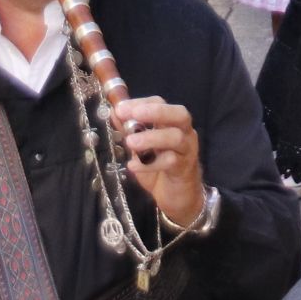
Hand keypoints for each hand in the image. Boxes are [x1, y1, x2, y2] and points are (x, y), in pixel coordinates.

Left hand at [115, 94, 206, 222]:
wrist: (177, 196)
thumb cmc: (159, 167)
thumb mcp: (140, 147)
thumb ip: (129, 129)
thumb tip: (113, 111)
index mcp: (172, 122)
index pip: (160, 103)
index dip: (141, 103)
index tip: (120, 108)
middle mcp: (184, 132)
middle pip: (179, 114)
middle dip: (155, 112)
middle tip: (133, 114)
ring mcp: (187, 150)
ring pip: (175, 137)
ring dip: (152, 137)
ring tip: (130, 142)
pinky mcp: (184, 169)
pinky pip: (170, 162)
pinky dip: (150, 163)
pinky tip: (133, 166)